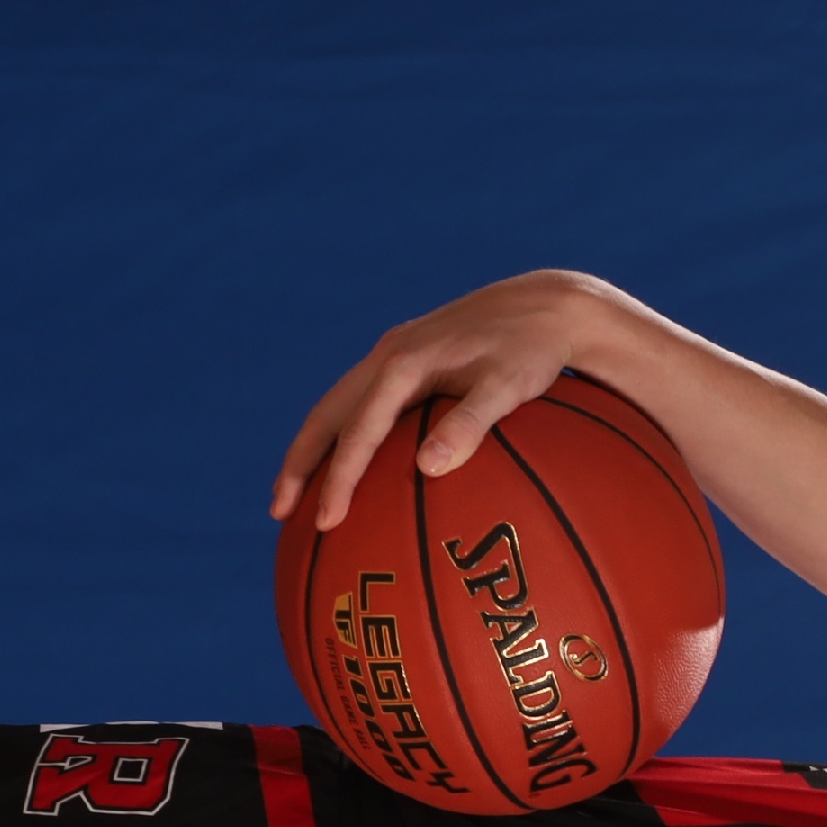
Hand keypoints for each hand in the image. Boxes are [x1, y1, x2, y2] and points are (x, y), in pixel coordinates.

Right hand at [271, 269, 626, 532]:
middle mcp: (388, 356)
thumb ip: (470, 423)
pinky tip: (349, 465)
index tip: (327, 520)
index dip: (340, 478)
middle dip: (299, 464)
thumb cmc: (532, 350)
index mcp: (403, 363)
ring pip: (337, 407)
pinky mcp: (406, 359)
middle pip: (326, 415)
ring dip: (313, 450)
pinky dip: (343, 434)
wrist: (547, 306)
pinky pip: (361, 402)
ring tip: (296, 496)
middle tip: (280, 512)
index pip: (359, 431)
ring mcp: (393, 355)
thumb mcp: (510, 386)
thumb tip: (429, 468)